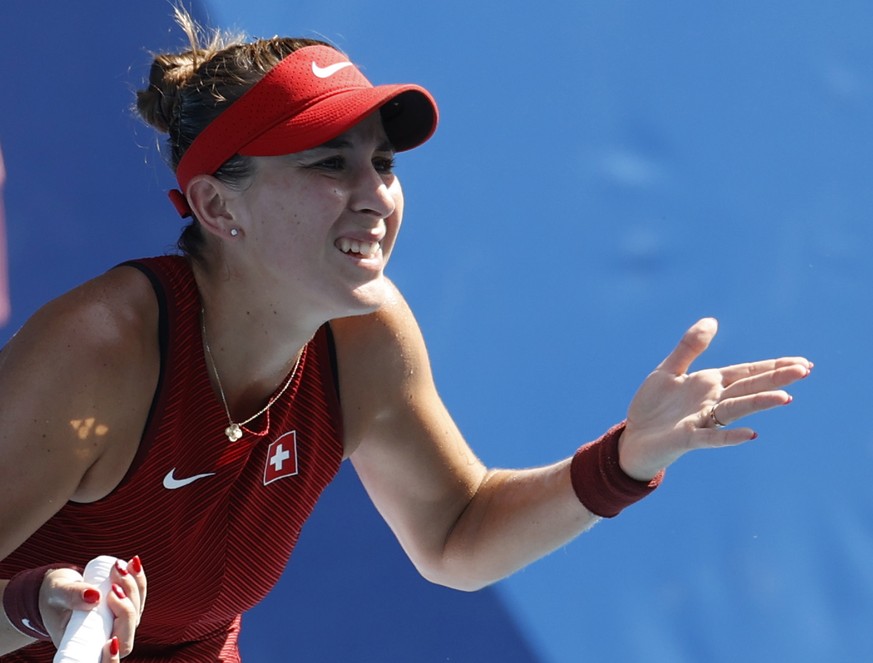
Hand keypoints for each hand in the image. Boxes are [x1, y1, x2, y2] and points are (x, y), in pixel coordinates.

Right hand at [41, 556, 146, 658]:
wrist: (59, 588)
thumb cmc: (53, 599)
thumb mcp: (57, 595)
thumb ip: (71, 595)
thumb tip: (94, 597)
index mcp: (85, 647)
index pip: (104, 661)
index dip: (112, 657)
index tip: (111, 641)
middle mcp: (105, 639)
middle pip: (126, 634)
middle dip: (125, 609)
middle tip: (113, 587)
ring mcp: (118, 623)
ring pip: (135, 612)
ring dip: (132, 589)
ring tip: (117, 568)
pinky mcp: (125, 607)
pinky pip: (137, 595)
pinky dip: (137, 580)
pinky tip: (133, 564)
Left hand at [619, 318, 811, 479]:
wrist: (634, 438)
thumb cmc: (653, 406)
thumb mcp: (668, 370)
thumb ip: (690, 347)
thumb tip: (712, 321)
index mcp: (709, 384)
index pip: (746, 372)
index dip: (772, 366)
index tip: (801, 362)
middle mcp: (711, 402)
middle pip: (747, 387)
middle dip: (775, 379)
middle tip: (805, 370)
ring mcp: (701, 421)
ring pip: (735, 409)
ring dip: (759, 403)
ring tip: (785, 397)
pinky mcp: (687, 438)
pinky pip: (711, 438)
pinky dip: (729, 436)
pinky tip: (750, 434)